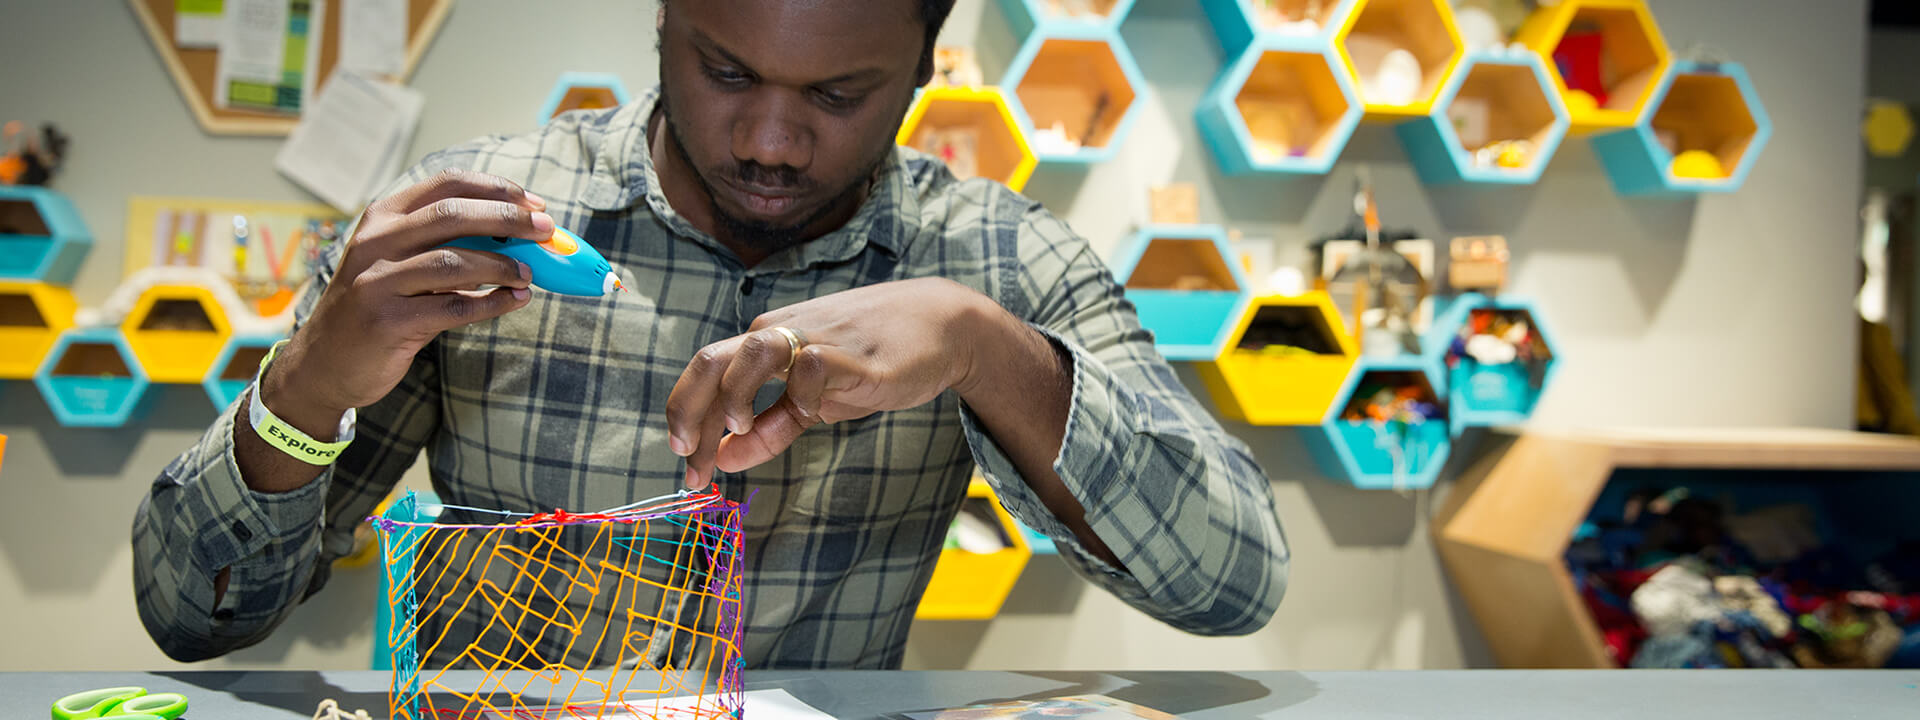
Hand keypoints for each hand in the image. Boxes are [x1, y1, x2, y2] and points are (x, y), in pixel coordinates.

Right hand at [264, 169, 546, 435]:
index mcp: (383, 217)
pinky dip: (492, 303)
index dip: (496, 189)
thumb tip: (519, 237)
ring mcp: (378, 281)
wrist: (323, 362)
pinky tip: (515, 301)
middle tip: (546, 230)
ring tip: (529, 274)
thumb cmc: (376, 306)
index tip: (533, 202)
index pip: (446, 184)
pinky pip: (453, 306)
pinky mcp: (387, 320)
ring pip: (454, 261)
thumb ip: (447, 245)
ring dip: (502, 266)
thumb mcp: (400, 263)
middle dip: (508, 219)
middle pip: (454, 214)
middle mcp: (376, 242)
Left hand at [666, 277, 1000, 488]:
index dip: (687, 422)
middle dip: (689, 413)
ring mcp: (813, 337)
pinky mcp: (850, 352)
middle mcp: (779, 334)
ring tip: (741, 427)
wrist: (941, 325)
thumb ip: (771, 427)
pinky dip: (803, 394)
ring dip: (734, 395)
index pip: (706, 375)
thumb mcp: (815, 402)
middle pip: (710, 361)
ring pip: (751, 352)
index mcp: (764, 343)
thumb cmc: (873, 360)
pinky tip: (813, 413)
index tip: (688, 468)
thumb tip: (723, 458)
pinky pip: (811, 367)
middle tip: (689, 461)